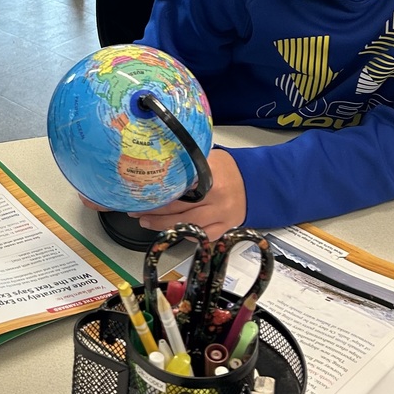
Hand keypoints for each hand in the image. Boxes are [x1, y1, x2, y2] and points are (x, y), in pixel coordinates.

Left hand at [127, 149, 247, 239]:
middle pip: (179, 208)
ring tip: (145, 221)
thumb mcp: (209, 157)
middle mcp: (217, 198)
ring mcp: (222, 215)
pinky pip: (202, 236)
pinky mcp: (226, 228)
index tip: (139, 193)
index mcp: (211, 177)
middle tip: (136, 209)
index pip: (179, 187)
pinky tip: (169, 231)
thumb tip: (159, 160)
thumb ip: (188, 161)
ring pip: (188, 224)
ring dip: (163, 225)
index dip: (157, 192)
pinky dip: (185, 234)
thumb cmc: (230, 168)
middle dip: (154, 210)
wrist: (258, 182)